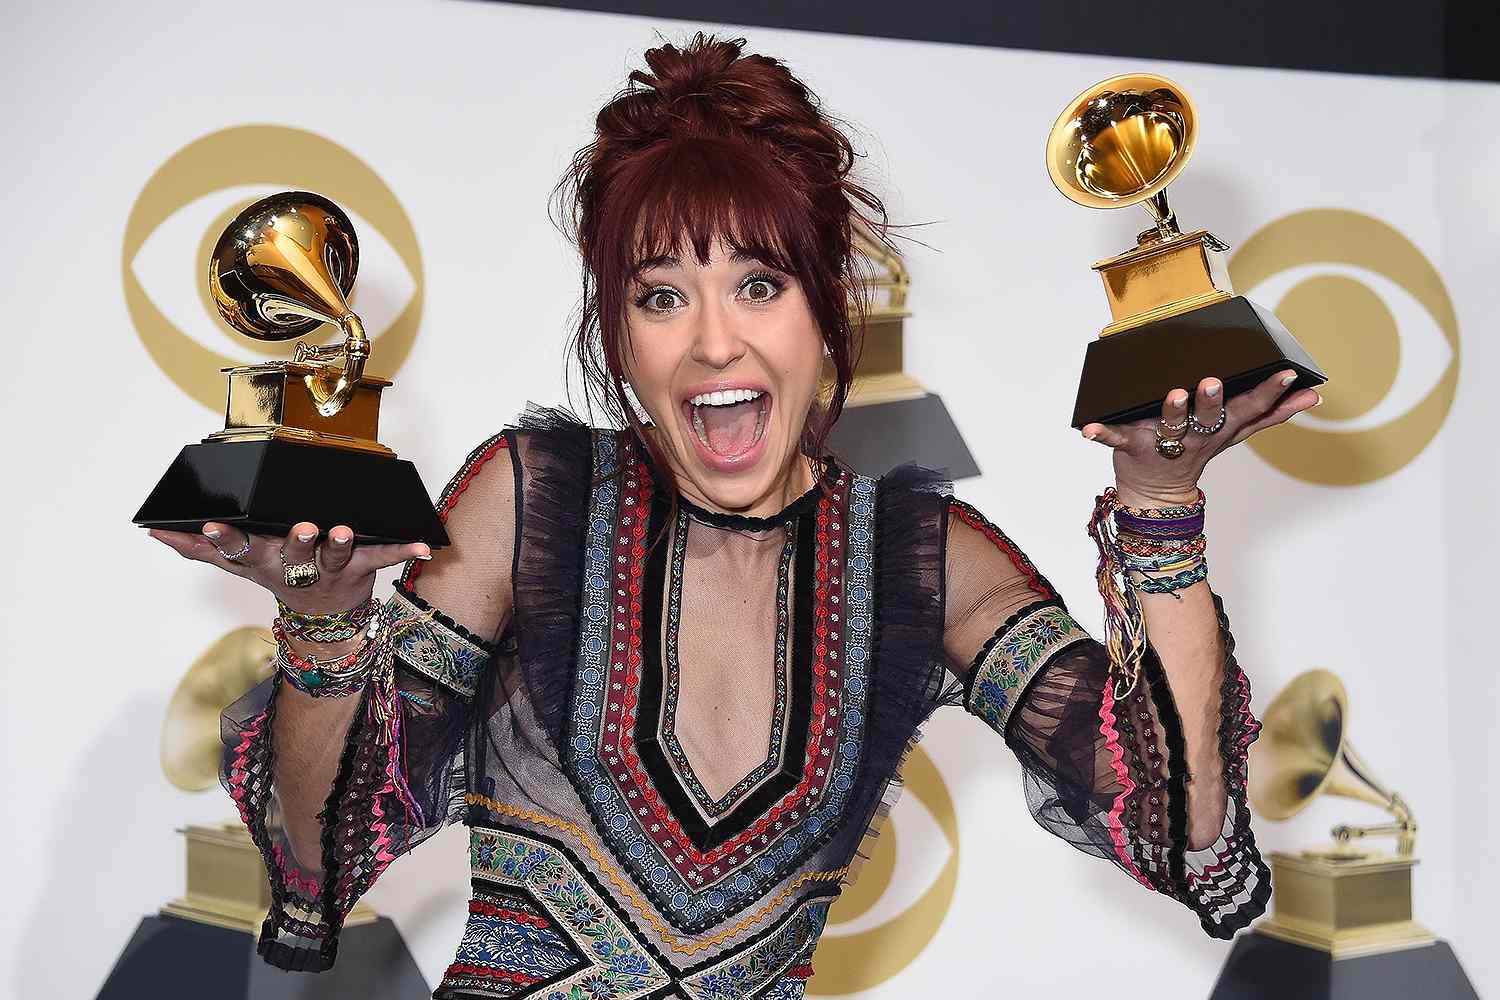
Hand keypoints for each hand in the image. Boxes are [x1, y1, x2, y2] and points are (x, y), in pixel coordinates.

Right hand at [147, 521, 431, 613]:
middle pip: (293, 554)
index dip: (225, 538)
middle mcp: (297, 566)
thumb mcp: (238, 566)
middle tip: (301, 527)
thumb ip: (198, 548)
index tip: (211, 523)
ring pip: (336, 553)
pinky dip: (406, 549)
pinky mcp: (362, 566)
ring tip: (341, 529)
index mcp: (264, 561)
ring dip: (339, 543)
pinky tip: (425, 544)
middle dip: (296, 542)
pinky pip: (386, 555)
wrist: (322, 618)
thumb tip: (154, 531)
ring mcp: (331, 567)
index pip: (238, 550)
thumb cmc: (279, 573)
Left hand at [1080, 370, 1320, 505]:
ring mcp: (1163, 442)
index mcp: (1220, 428)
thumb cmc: (1195, 449)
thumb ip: (1272, 412)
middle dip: (1213, 401)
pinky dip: (1101, 434)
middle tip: (1214, 382)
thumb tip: (1313, 395)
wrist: (1156, 492)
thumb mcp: (1236, 433)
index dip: (1270, 392)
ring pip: (1170, 426)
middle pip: (1209, 418)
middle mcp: (1195, 436)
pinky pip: (1116, 439)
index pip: (1250, 409)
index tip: (1287, 372)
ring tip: (1174, 394)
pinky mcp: (1132, 446)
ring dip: (1172, 410)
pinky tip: (1087, 429)